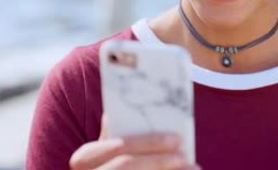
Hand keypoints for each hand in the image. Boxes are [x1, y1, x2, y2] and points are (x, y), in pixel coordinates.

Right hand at [69, 116, 198, 169]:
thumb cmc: (108, 167)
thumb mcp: (103, 153)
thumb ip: (112, 137)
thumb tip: (113, 112)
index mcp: (84, 159)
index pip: (118, 147)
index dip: (149, 143)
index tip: (177, 138)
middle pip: (125, 167)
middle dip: (158, 161)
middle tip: (184, 157)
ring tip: (193, 169)